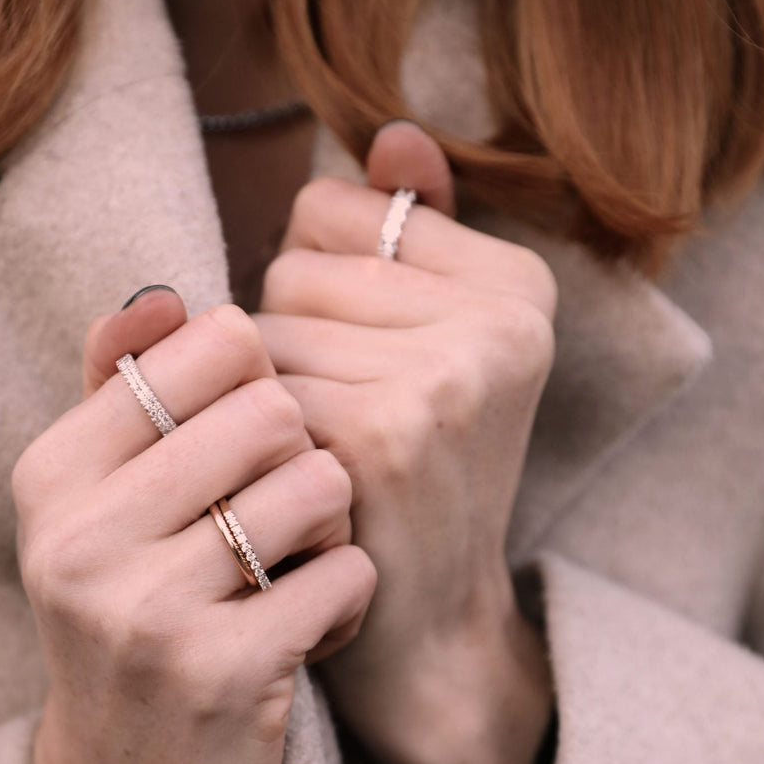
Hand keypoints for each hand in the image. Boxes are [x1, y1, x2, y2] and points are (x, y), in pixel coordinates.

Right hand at [11, 287, 375, 763]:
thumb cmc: (131, 625)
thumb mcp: (98, 514)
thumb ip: (121, 398)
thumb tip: (164, 296)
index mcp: (52, 475)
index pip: (206, 344)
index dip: (261, 383)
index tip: (247, 446)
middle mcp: (83, 536)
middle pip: (274, 409)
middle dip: (304, 459)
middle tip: (283, 521)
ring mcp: (148, 610)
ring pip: (320, 484)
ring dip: (333, 530)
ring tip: (297, 574)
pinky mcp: (222, 673)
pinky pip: (346, 574)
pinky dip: (349, 599)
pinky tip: (312, 634)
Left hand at [256, 122, 555, 763]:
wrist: (423, 630)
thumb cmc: (403, 481)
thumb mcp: (425, 352)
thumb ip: (409, 236)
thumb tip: (391, 132)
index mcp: (514, 282)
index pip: (327, 211)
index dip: (311, 297)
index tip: (364, 374)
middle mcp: (498, 318)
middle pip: (287, 269)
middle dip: (283, 352)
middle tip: (342, 434)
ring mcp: (448, 374)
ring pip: (257, 330)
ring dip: (259, 403)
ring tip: (324, 467)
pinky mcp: (385, 433)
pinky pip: (248, 393)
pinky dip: (249, 449)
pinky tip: (303, 497)